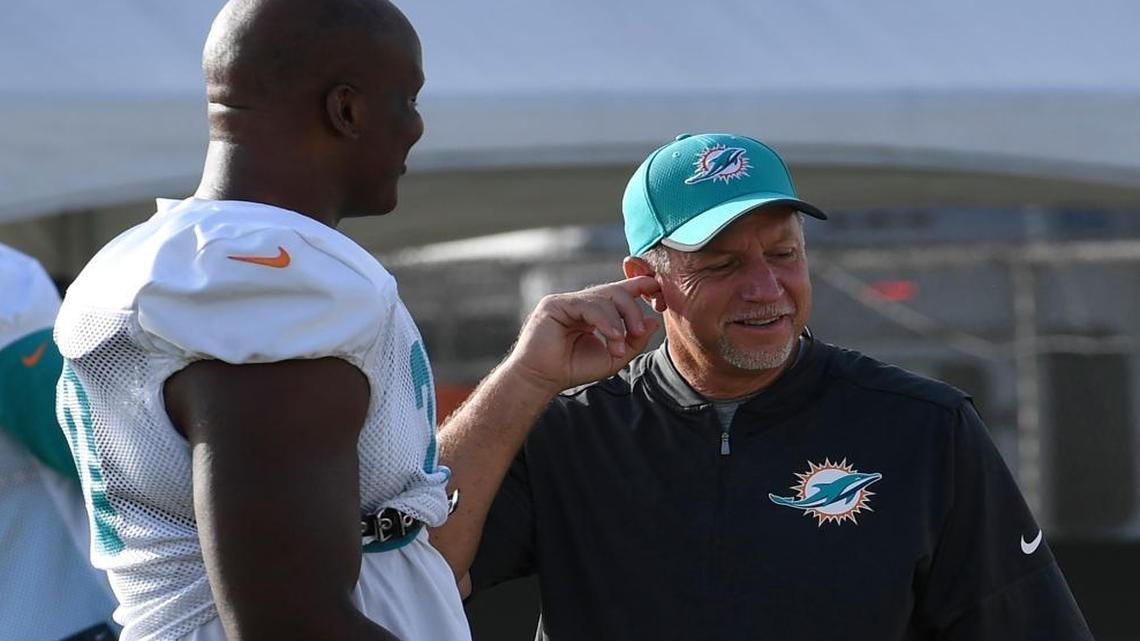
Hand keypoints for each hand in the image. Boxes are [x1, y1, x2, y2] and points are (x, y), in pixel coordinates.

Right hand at [504, 276, 661, 393]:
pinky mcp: (555, 304)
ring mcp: (568, 301)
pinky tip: (612, 337)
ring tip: (619, 347)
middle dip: (632, 310)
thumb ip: (634, 341)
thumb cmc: (573, 368)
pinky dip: (604, 321)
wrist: (542, 379)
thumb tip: (653, 322)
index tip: (659, 288)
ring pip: (603, 297)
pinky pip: (588, 305)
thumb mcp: (613, 357)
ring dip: (618, 322)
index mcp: (594, 311)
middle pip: (615, 292)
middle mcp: (582, 302)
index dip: (640, 286)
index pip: (620, 291)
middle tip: (639, 331)